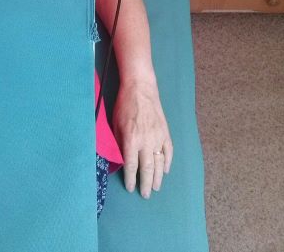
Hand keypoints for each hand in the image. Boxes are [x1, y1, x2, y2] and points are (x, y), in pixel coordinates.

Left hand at [112, 81, 172, 198]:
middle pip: (147, 168)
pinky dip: (167, 162)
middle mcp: (146, 141)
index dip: (130, 179)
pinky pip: (168, 151)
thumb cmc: (124, 105)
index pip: (131, 165)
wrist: (141, 89)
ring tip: (155, 187)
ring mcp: (158, 137)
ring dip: (158, 177)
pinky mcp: (165, 132)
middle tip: (145, 195)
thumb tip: (119, 159)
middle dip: (146, 183)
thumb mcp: (115, 124)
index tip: (130, 188)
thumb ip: (118, 142)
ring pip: (159, 163)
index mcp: (131, 139)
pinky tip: (165, 170)